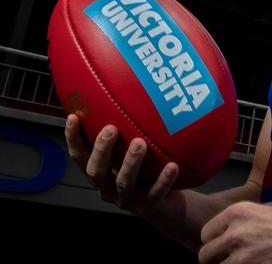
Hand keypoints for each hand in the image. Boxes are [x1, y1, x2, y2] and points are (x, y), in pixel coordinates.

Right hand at [65, 114, 180, 217]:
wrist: (171, 205)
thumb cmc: (150, 169)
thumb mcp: (138, 149)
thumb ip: (131, 129)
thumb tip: (130, 89)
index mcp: (103, 172)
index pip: (80, 156)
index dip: (73, 139)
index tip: (73, 116)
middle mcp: (109, 187)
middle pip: (97, 171)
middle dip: (101, 150)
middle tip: (110, 129)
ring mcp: (129, 199)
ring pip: (124, 183)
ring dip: (131, 163)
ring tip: (140, 143)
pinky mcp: (150, 207)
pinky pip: (157, 193)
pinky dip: (164, 180)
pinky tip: (173, 165)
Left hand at [199, 202, 271, 263]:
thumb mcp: (260, 212)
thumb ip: (236, 221)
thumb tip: (217, 236)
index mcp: (237, 212)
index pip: (206, 234)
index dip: (215, 241)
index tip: (225, 245)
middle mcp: (236, 232)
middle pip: (205, 254)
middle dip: (217, 258)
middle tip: (233, 257)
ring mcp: (242, 256)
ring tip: (246, 261)